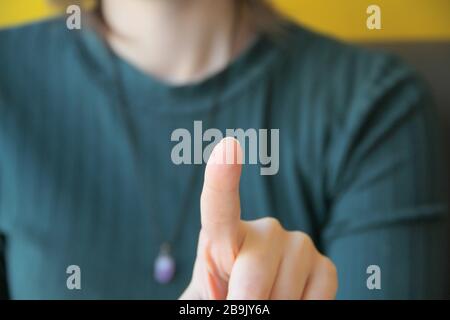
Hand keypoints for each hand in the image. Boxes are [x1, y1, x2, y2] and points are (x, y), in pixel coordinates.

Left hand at [180, 138, 337, 299]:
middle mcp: (263, 231)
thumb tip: (239, 291)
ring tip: (267, 304)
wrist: (253, 308)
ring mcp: (297, 245)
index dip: (222, 178)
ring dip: (274, 310)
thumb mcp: (205, 296)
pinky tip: (291, 301)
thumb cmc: (223, 295)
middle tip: (240, 309)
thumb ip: (209, 292)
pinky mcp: (324, 265)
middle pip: (252, 274)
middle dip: (245, 304)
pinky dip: (303, 309)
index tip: (228, 149)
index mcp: (223, 235)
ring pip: (284, 292)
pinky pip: (317, 297)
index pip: (219, 206)